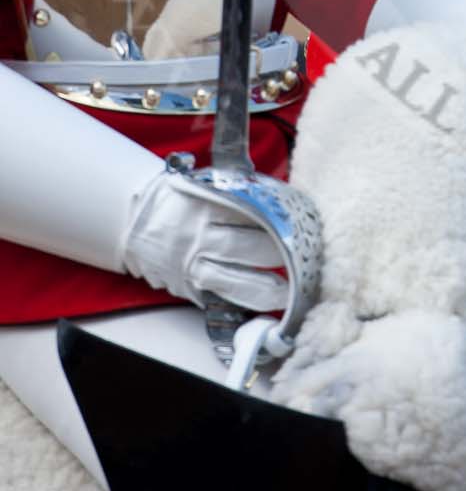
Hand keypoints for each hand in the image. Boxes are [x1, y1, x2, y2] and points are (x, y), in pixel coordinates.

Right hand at [123, 167, 289, 312]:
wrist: (137, 219)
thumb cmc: (183, 197)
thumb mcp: (207, 184)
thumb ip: (240, 192)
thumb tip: (285, 201)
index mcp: (206, 204)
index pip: (247, 213)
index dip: (276, 222)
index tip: (301, 228)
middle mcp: (198, 237)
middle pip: (243, 249)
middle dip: (276, 257)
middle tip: (304, 261)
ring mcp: (191, 265)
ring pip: (233, 282)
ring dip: (265, 290)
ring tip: (291, 293)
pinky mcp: (188, 286)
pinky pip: (219, 298)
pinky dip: (243, 302)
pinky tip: (265, 306)